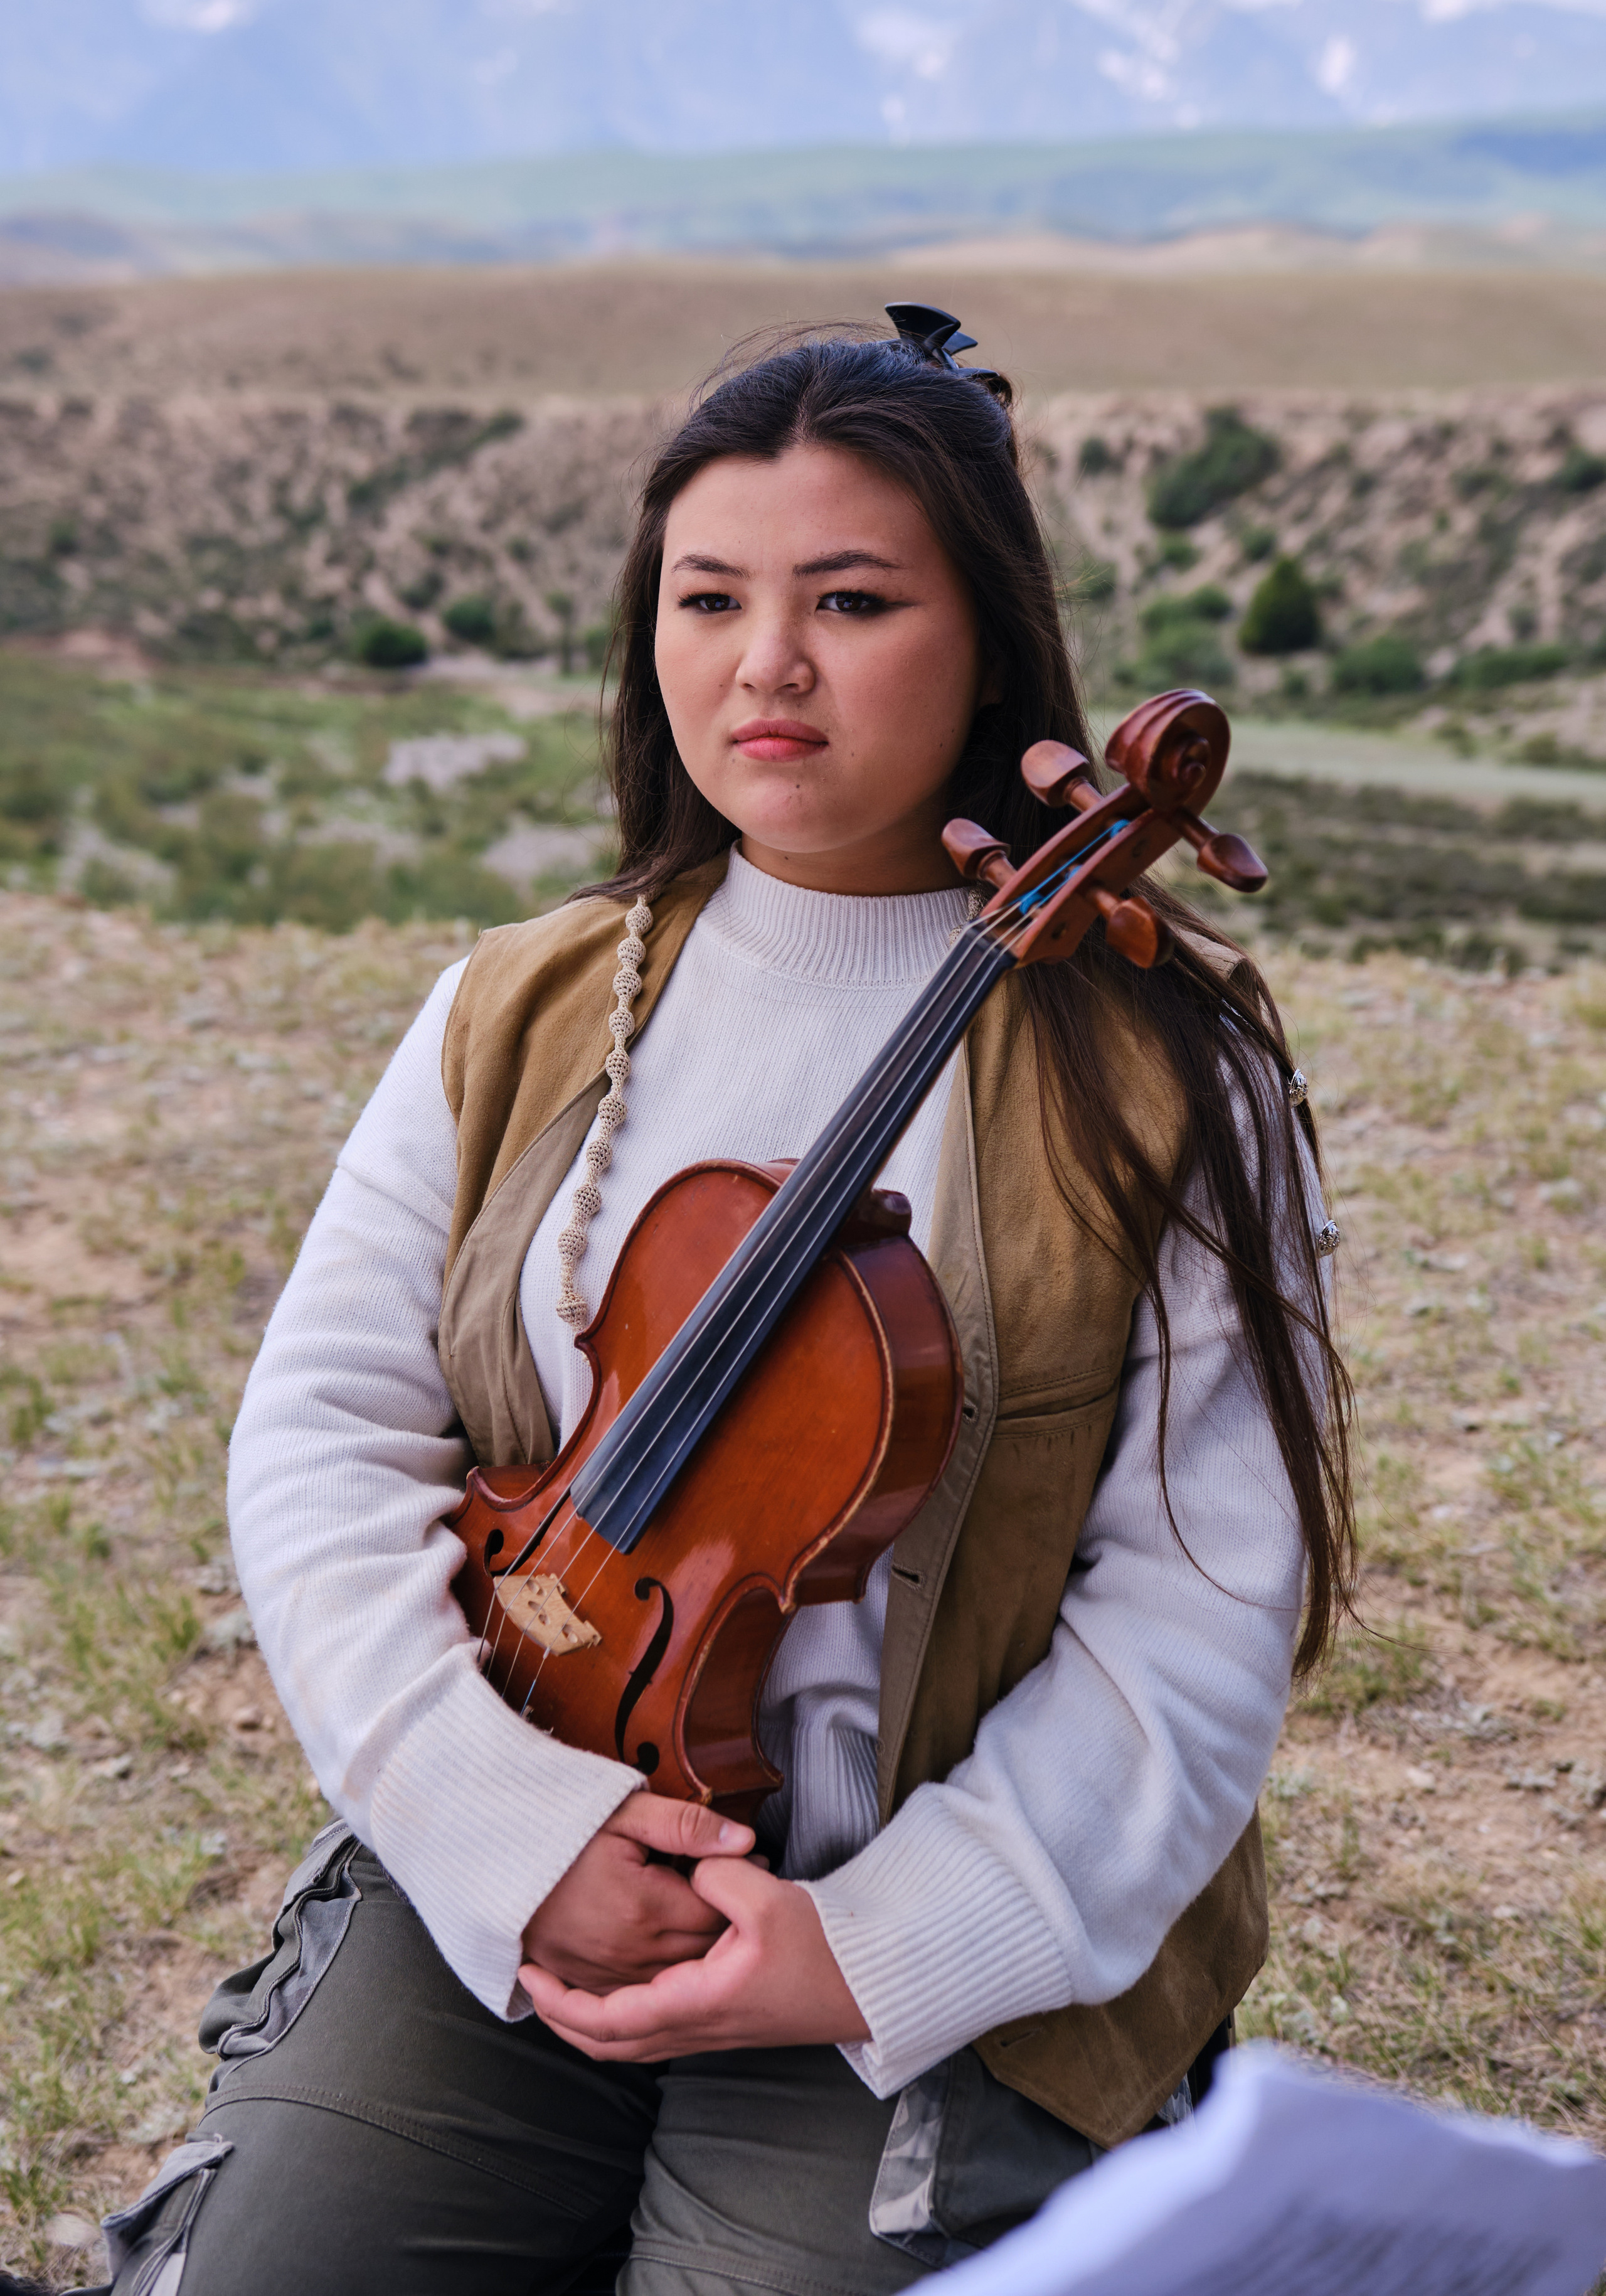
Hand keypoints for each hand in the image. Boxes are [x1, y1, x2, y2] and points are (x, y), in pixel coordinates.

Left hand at [520, 1850, 870, 2060]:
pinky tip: (619, 1994)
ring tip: (562, 1992)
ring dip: (589, 2024)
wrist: (867, 1985)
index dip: (563, 2004)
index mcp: (698, 2001)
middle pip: (610, 2045)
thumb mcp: (769, 1899)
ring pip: (632, 2045)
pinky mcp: (724, 2022)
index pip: (610, 2020)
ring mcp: (711, 2030)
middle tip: (532, 1987)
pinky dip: (621, 2023)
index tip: (532, 1975)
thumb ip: (718, 1874)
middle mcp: (698, 2026)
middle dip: (563, 2022)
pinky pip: (655, 2035)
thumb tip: (691, 1866)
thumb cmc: (823, 1948)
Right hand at [521, 1792, 754, 1992]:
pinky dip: (667, 1972)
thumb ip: (687, 1825)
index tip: (754, 1863)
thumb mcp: (624, 1812)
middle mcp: (630, 1953)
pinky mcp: (590, 1985)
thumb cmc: (559, 1832)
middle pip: (705, 1949)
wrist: (496, 1863)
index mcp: (645, 1909)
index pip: (719, 1911)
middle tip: (740, 1888)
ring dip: (702, 1949)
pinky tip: (673, 1943)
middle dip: (729, 1920)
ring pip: (680, 1975)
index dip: (741, 1885)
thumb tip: (743, 1840)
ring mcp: (609, 1975)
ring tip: (711, 1911)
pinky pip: (646, 1992)